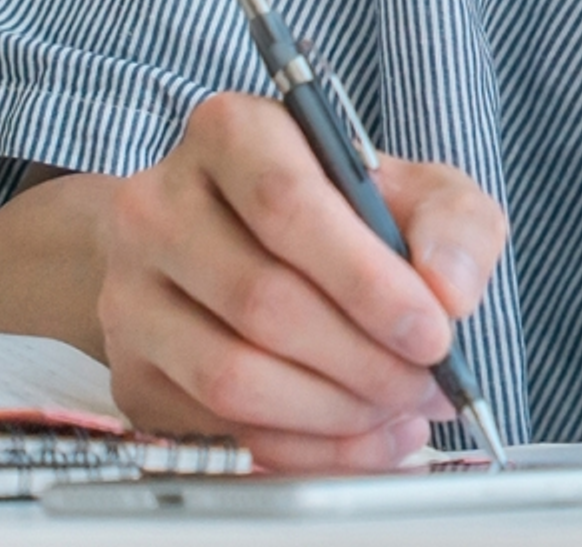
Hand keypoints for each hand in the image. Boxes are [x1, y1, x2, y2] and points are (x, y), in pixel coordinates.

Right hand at [88, 94, 505, 470]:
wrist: (241, 245)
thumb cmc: (342, 211)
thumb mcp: (417, 189)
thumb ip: (453, 224)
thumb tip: (449, 291)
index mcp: (231, 133)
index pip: (287, 204)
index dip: (366, 281)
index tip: (432, 331)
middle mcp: (158, 208)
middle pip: (262, 300)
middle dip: (362, 358)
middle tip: (426, 383)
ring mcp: (130, 295)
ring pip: (231, 375)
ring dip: (332, 411)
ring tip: (400, 411)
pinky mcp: (128, 373)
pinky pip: (215, 429)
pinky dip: (301, 448)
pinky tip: (360, 437)